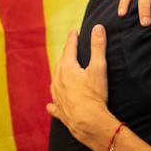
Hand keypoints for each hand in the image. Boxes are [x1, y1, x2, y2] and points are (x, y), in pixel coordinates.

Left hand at [47, 26, 117, 150]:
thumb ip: (98, 47)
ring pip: (55, 80)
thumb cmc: (94, 95)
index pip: (69, 48)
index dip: (72, 39)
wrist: (88, 122)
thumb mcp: (99, 68)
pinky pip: (53, 104)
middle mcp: (59, 80)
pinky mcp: (59, 110)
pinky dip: (53, 101)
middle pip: (61, 63)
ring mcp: (57, 96)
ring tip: (61, 71)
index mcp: (68, 69)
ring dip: (58, 74)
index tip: (74, 31)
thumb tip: (98, 27)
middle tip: (69, 48)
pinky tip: (51, 103)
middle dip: (65, 54)